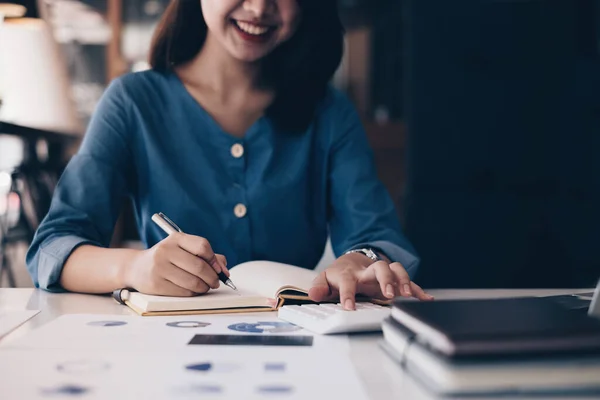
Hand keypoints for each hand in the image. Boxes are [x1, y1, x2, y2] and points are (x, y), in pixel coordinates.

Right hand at [124, 232, 228, 295]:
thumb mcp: (183, 250)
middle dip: (213, 277)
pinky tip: (193, 291)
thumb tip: (224, 269)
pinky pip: (183, 292)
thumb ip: (206, 256)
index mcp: (176, 239)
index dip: (214, 260)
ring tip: (205, 287)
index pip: (203, 246)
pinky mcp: (156, 284)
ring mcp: (159, 268)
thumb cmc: (167, 258)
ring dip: (204, 287)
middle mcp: (166, 251)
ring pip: (193, 282)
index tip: (219, 269)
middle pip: (199, 266)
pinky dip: (193, 293)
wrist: (136, 267)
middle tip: (216, 282)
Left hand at [308, 252, 432, 309]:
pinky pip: (408, 281)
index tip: (348, 307)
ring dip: (404, 280)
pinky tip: (426, 299)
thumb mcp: (325, 280)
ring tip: (408, 295)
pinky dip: (418, 290)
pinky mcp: (393, 279)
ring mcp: (382, 274)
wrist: (352, 260)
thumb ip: (319, 287)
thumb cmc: (339, 274)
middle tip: (389, 294)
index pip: (347, 282)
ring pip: (396, 269)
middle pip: (378, 268)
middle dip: (385, 279)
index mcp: (349, 274)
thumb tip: (313, 294)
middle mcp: (367, 272)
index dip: (347, 294)